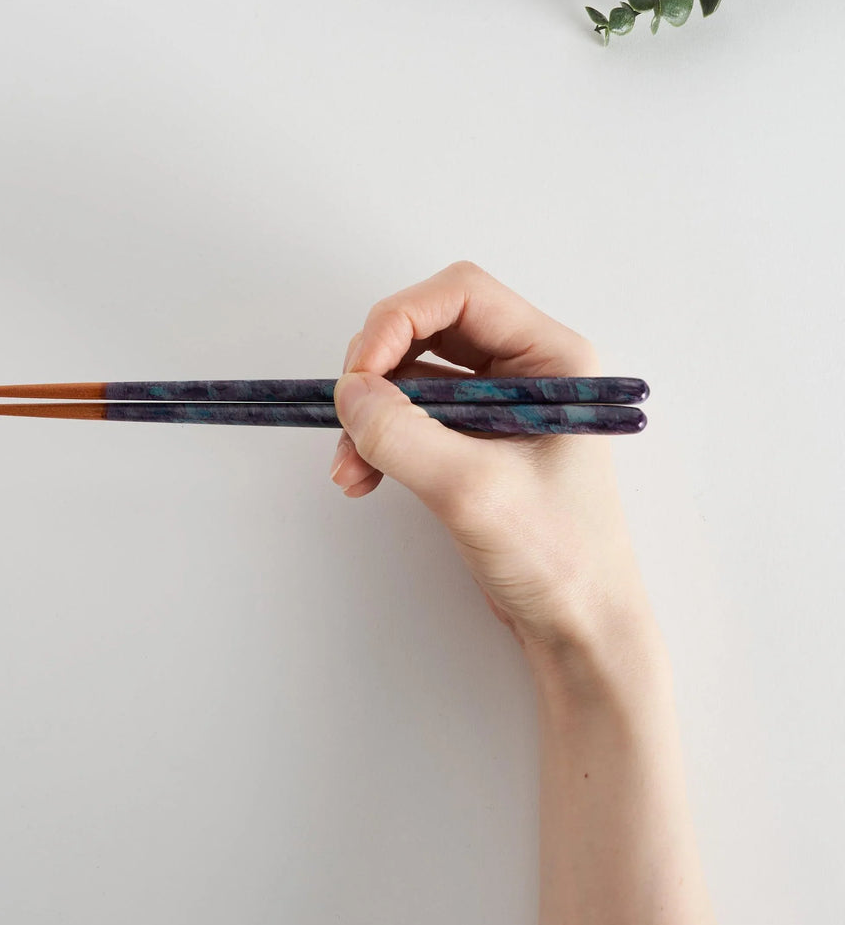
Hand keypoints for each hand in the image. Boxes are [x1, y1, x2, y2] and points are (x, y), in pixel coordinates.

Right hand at [329, 261, 647, 655]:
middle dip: (377, 367)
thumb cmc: (557, 557)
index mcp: (550, 359)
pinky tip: (360, 477)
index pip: (461, 295)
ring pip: (410, 375)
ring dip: (370, 412)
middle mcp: (523, 371)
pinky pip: (410, 416)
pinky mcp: (471, 442)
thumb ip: (404, 435)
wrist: (577, 629)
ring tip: (349, 467)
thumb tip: (347, 392)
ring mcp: (495, 407)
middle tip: (348, 412)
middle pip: (427, 327)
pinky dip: (377, 439)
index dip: (400, 318)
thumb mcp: (473, 490)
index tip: (360, 371)